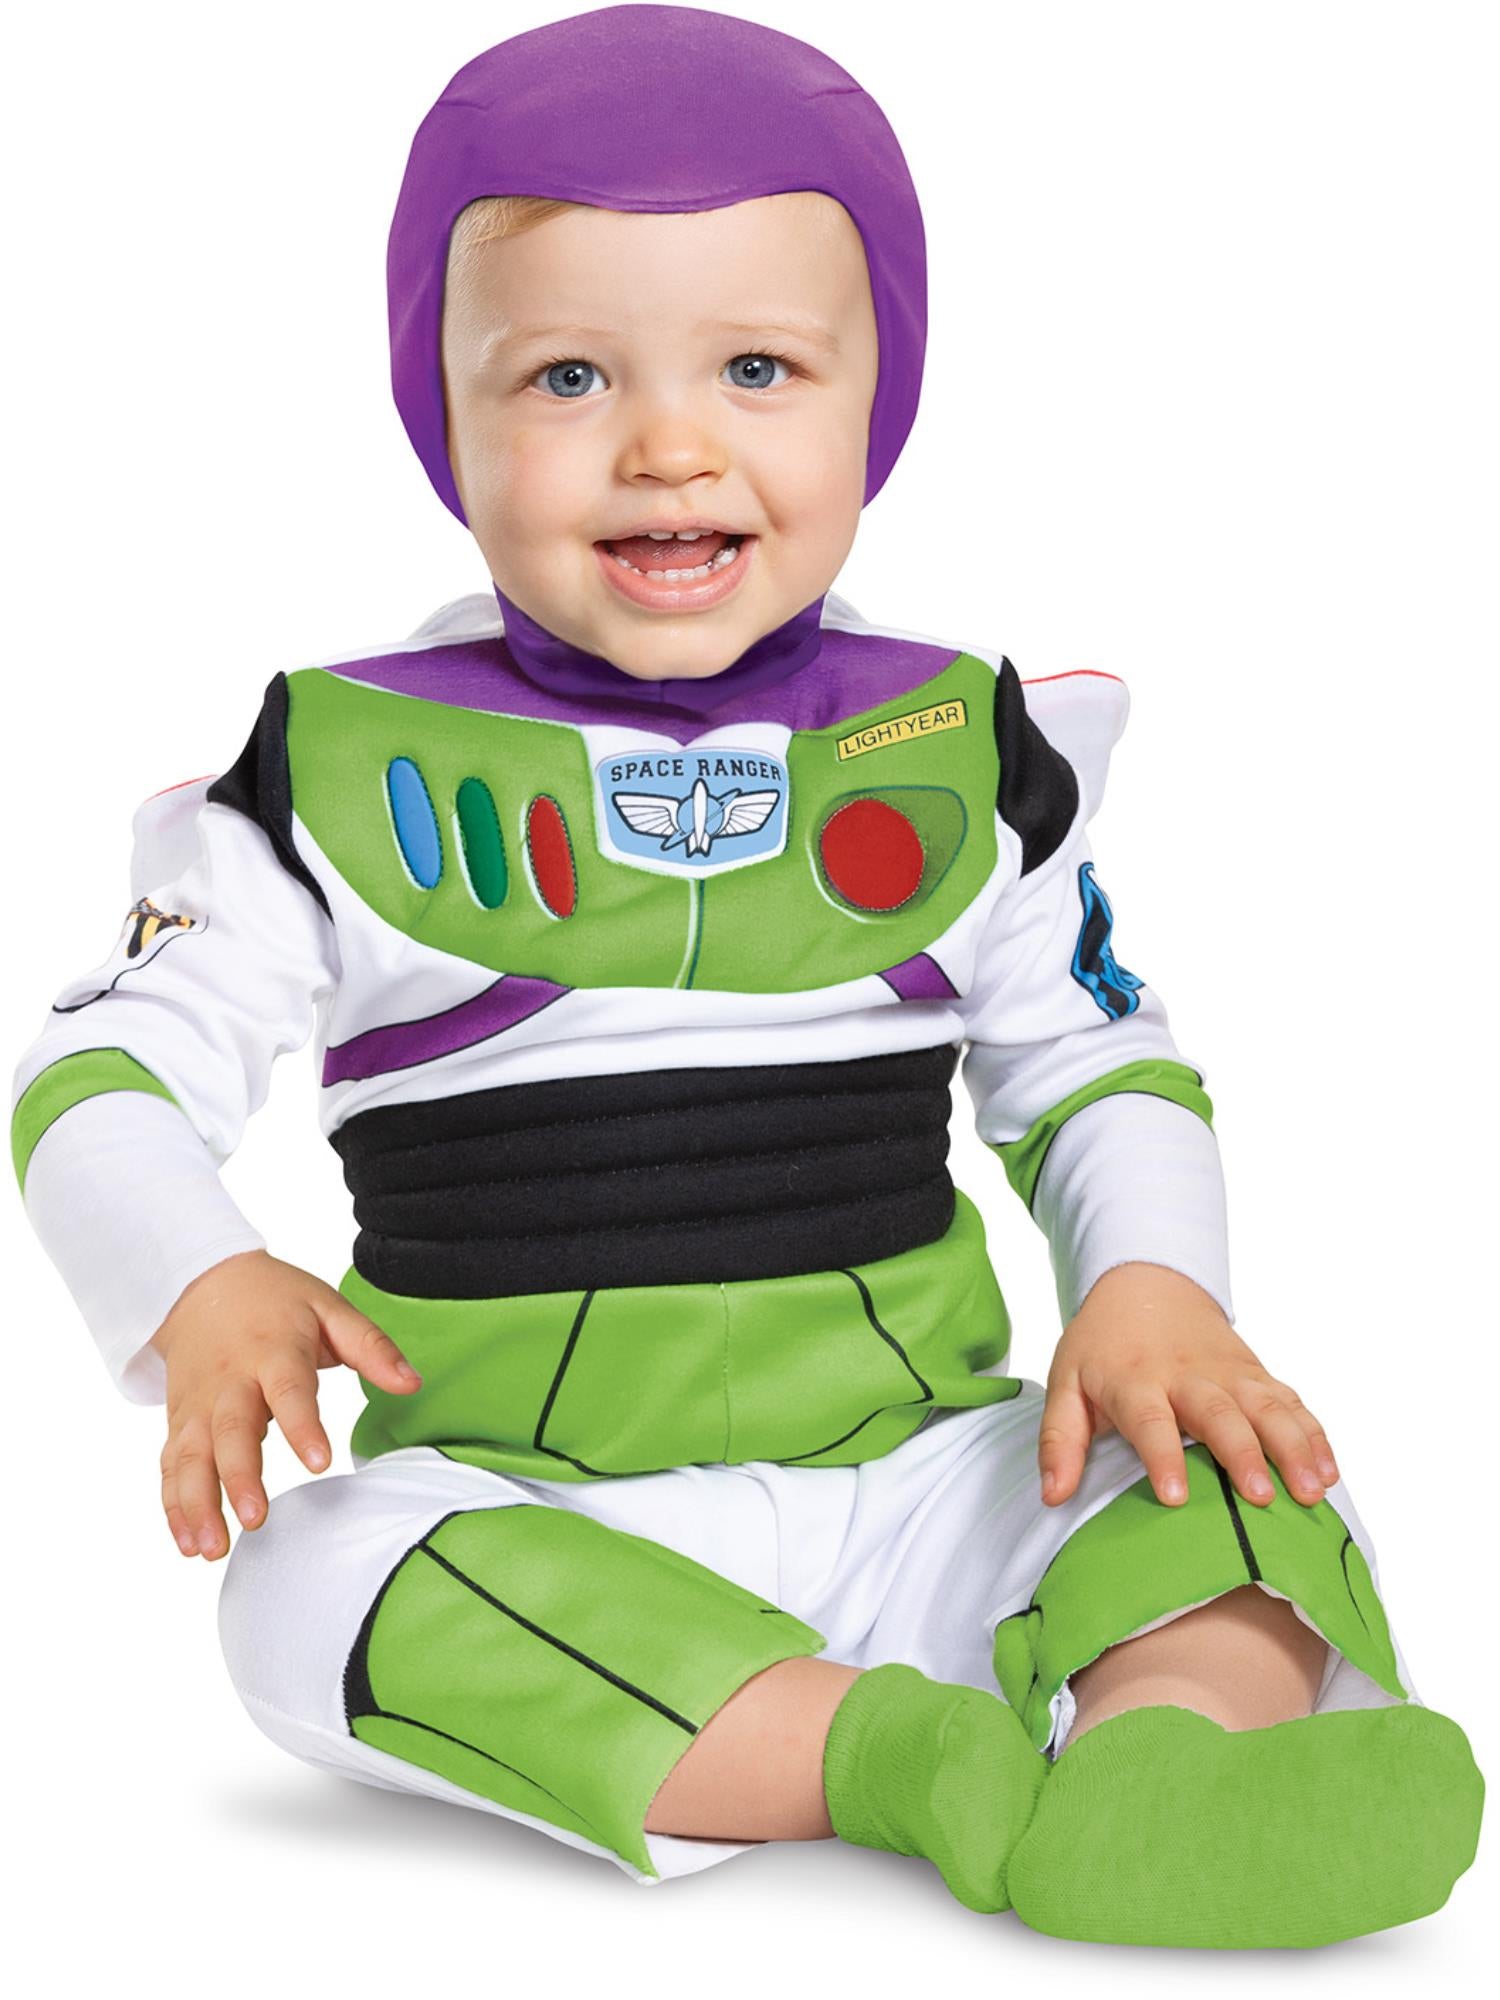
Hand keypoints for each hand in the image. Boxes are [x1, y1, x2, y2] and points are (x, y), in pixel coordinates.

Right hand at [149, 1248, 421, 1561]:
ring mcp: (198, 1405)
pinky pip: (171, 1466)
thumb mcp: (329, 1308)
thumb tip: (413, 1383)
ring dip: (197, 1504)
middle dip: (239, 1477)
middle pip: (229, 1431)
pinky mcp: (179, 1422)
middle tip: (256, 1518)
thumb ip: (371, 1346)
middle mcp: (230, 1382)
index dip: (302, 1426)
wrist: (203, 1282)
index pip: (289, 1390)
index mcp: (273, 1351)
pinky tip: (189, 1543)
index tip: (319, 1461)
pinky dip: (174, 1506)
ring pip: (191, 1457)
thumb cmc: (276, 1301)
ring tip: (212, 1549)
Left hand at [1038, 1261, 1340, 1511]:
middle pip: (1219, 1413)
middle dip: (1242, 1454)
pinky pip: (1291, 1404)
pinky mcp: (1256, 1375)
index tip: (1174, 1497)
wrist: (1145, 1284)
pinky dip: (1314, 1435)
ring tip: (1312, 1490)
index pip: (1149, 1419)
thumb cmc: (1102, 1347)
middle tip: (1261, 1497)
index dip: (1162, 1456)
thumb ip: (1059, 1440)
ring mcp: (1229, 1373)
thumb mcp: (1066, 1383)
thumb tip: (1052, 1497)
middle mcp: (1187, 1375)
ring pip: (1267, 1407)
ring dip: (1293, 1447)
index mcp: (1134, 1380)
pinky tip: (1329, 1471)